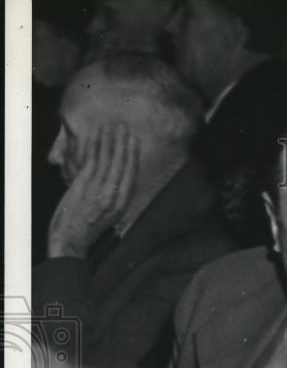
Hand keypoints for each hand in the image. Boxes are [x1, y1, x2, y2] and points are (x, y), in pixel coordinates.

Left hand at [48, 122, 138, 258]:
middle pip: (122, 164)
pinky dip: (95, 147)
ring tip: (111, 126)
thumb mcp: (108, 216)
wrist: (71, 241)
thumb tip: (115, 181)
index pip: (130, 174)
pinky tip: (96, 136)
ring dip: (109, 140)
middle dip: (124, 144)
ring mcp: (99, 190)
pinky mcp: (84, 185)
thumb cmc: (87, 230)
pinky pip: (92, 161)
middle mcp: (114, 196)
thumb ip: (114, 198)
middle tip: (125, 127)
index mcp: (122, 204)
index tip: (134, 141)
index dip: (133, 156)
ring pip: (107, 160)